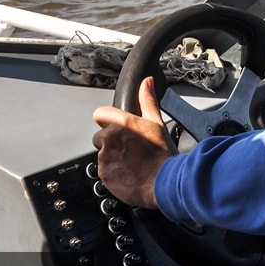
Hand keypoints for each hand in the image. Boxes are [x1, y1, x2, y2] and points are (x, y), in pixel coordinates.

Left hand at [92, 76, 176, 208]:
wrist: (164, 182)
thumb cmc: (162, 154)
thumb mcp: (157, 123)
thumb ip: (148, 100)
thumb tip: (146, 82)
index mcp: (122, 123)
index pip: (100, 114)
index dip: (109, 120)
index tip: (117, 128)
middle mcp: (109, 139)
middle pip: (101, 136)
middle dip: (112, 141)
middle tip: (130, 148)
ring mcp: (104, 158)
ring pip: (103, 153)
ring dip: (113, 156)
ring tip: (132, 161)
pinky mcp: (103, 174)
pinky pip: (104, 170)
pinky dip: (113, 171)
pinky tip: (128, 172)